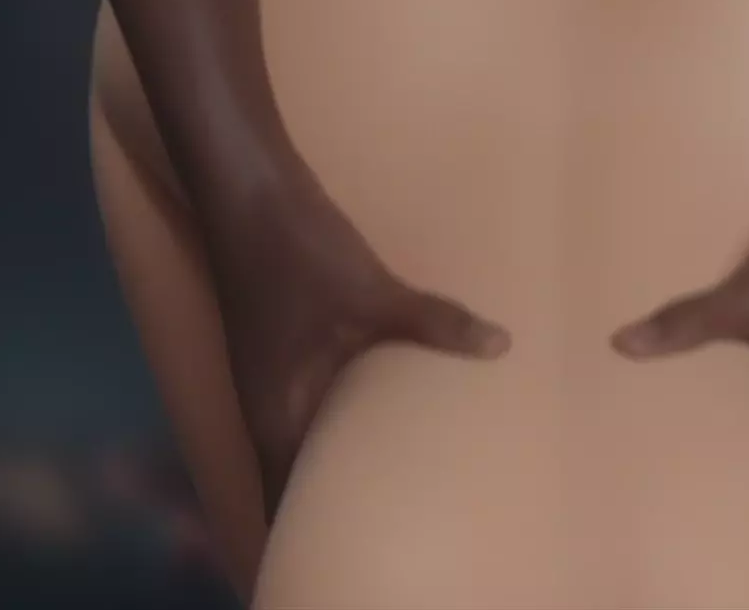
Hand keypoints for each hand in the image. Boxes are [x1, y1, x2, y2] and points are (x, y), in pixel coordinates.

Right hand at [208, 170, 510, 515]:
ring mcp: (272, 374)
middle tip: (395, 531)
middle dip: (337, 507)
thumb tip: (500, 348)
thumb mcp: (370, 292)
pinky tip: (391, 410)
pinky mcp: (287, 344)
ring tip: (402, 484)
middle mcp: (265, 406)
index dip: (307, 540)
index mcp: (275, 415)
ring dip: (343, 459)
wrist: (248, 183)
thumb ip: (433, 324)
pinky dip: (349, 416)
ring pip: (308, 438)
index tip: (339, 565)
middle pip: (298, 478)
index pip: (284, 504)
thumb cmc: (296, 251)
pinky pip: (316, 402)